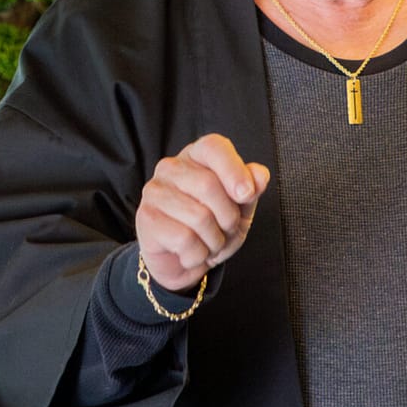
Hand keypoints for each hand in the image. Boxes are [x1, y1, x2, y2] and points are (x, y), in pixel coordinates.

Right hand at [134, 133, 271, 291]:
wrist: (183, 260)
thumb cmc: (212, 226)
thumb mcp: (239, 207)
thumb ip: (251, 188)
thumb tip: (260, 175)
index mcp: (196, 156)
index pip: (213, 146)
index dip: (234, 169)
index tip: (247, 195)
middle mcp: (170, 167)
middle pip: (209, 186)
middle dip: (228, 218)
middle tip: (225, 231)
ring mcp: (155, 191)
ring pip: (199, 217)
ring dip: (214, 241)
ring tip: (208, 244)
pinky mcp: (146, 218)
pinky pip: (185, 239)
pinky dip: (198, 255)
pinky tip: (191, 253)